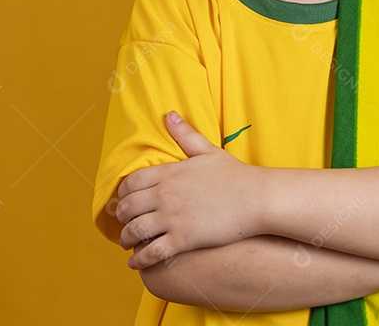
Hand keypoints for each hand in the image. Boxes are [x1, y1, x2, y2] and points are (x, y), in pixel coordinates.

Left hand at [116, 111, 262, 269]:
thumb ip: (185, 134)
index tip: (124, 200)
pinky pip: (152, 252)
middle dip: (120, 217)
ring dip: (125, 238)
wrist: (258, 199)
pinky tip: (135, 263)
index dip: (122, 194)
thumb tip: (169, 115)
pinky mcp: (184, 239)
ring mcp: (173, 218)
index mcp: (169, 173)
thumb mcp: (208, 151)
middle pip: (128, 207)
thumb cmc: (236, 175)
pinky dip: (139, 259)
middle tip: (122, 223)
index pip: (131, 182)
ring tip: (126, 243)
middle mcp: (166, 195)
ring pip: (134, 230)